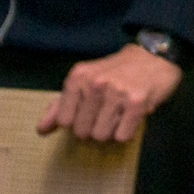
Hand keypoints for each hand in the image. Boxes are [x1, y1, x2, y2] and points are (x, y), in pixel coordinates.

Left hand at [38, 43, 181, 140]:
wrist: (152, 57)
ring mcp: (116, 92)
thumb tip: (41, 130)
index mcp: (78, 77)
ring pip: (101, 136)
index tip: (88, 111)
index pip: (64, 120)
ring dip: (111, 130)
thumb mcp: (84, 81)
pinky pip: (122, 136)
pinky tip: (130, 115)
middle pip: (82, 132)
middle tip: (106, 112)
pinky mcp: (137, 102)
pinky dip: (126, 131)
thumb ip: (60, 105)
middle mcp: (95, 83)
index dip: (76, 121)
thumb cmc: (115, 72)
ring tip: (119, 113)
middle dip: (94, 127)